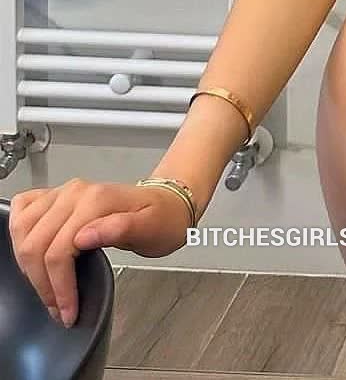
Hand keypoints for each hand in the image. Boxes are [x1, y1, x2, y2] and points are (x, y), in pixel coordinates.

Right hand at [8, 177, 192, 326]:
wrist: (167, 204)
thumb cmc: (161, 220)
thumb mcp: (151, 230)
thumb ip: (119, 230)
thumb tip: (83, 237)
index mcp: (96, 201)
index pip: (59, 250)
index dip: (59, 287)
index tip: (68, 312)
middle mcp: (74, 192)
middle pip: (35, 244)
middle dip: (42, 283)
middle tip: (59, 307)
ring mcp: (63, 192)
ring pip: (22, 229)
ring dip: (27, 265)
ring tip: (46, 287)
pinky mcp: (56, 196)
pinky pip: (23, 210)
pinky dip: (18, 234)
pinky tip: (29, 253)